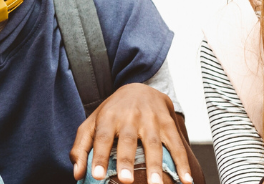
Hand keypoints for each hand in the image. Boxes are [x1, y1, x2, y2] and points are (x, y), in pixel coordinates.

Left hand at [71, 83, 194, 183]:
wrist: (140, 88)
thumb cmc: (112, 113)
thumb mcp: (92, 125)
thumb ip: (81, 148)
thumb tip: (77, 174)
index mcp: (108, 117)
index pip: (103, 138)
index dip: (100, 157)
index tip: (97, 176)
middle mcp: (130, 117)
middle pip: (129, 140)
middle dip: (127, 161)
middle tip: (125, 181)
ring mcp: (151, 120)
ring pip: (154, 144)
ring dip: (156, 166)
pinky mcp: (168, 124)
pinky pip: (176, 145)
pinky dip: (182, 163)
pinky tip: (186, 180)